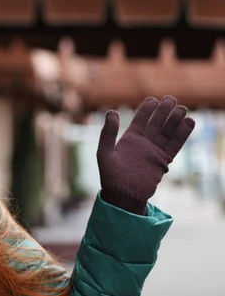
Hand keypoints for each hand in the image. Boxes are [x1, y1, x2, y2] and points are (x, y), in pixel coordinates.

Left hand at [97, 96, 194, 214]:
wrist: (123, 196)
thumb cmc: (111, 176)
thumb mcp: (104, 153)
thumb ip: (108, 133)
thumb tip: (111, 112)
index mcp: (129, 140)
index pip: (140, 121)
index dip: (147, 110)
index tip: (153, 99)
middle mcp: (143, 144)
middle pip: (156, 124)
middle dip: (164, 111)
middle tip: (171, 99)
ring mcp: (154, 152)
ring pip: (167, 133)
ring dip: (174, 121)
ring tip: (182, 109)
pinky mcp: (163, 161)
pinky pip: (174, 145)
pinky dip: (182, 135)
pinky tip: (189, 123)